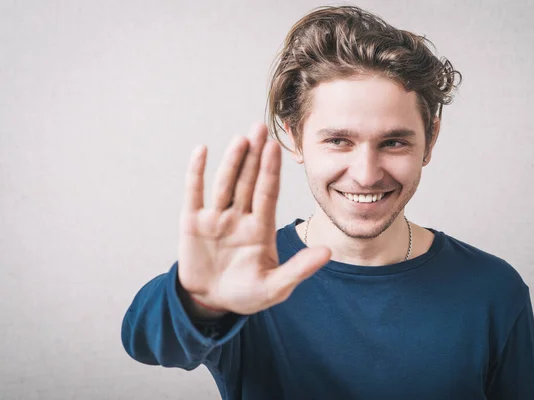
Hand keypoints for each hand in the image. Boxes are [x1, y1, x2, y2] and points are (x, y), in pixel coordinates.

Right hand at [177, 123, 330, 315]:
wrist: (212, 302)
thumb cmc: (246, 294)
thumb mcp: (275, 287)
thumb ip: (299, 269)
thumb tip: (328, 252)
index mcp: (260, 228)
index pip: (268, 193)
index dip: (271, 171)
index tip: (276, 147)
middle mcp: (239, 217)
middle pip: (248, 181)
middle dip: (254, 156)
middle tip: (260, 127)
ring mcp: (216, 218)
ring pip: (225, 183)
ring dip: (231, 161)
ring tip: (241, 139)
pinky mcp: (192, 223)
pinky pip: (194, 193)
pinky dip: (196, 173)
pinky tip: (201, 151)